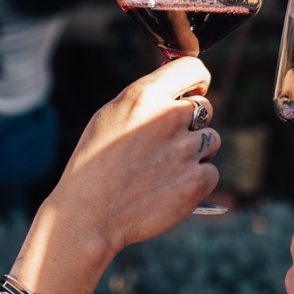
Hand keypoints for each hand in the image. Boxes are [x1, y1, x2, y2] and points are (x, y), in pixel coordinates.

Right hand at [2, 57, 217, 293]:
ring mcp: (184, 152)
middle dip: (189, 125)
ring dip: (193, 156)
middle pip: (203, 109)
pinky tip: (166, 196)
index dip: (193, 79)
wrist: (81, 226)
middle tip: (157, 150)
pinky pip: (211, 175)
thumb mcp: (106, 122)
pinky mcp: (196, 185)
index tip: (187, 90)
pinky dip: (197, 185)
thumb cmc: (86, 172)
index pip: (193, 67)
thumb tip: (177, 79)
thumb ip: (142, 98)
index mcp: (141, 97)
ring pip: (210, 142)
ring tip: (157, 177)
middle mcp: (168, 119)